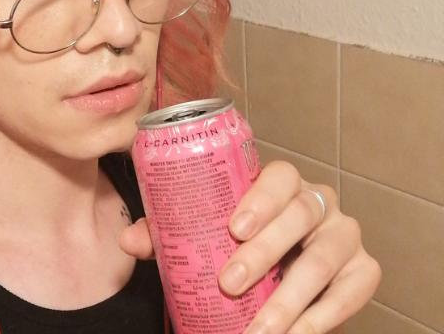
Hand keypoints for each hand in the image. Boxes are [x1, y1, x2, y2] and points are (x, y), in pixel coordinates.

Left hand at [119, 160, 381, 333]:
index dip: (261, 198)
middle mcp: (318, 200)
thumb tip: (129, 240)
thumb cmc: (239, 243)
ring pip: (325, 255)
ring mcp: (344, 232)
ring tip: (260, 328)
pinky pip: (352, 289)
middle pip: (301, 214)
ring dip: (291, 296)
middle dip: (266, 251)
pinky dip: (325, 316)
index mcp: (281, 184)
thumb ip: (170, 233)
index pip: (280, 175)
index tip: (233, 228)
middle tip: (230, 283)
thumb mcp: (207, 234)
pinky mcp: (364, 269)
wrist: (281, 272)